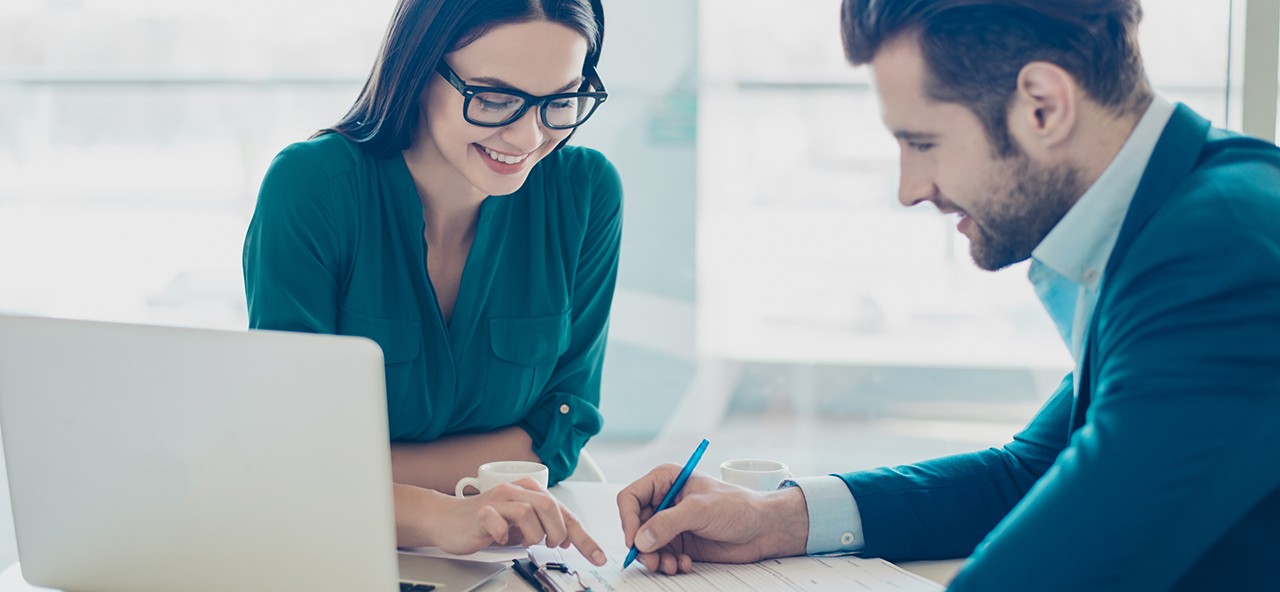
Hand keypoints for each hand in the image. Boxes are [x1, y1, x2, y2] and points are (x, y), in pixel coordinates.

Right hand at [397, 479, 606, 564]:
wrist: (448, 519)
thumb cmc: (486, 520)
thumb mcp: (521, 523)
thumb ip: (544, 526)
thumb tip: (568, 538)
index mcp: (530, 490)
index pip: (564, 512)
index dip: (584, 537)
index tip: (597, 555)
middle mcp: (515, 490)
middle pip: (550, 506)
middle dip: (557, 532)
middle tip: (551, 545)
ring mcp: (497, 500)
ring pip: (528, 513)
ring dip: (531, 535)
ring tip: (523, 541)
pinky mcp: (481, 512)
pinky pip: (498, 521)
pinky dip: (504, 535)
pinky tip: (502, 539)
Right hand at [616, 464, 809, 574]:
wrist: (762, 529)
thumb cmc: (737, 506)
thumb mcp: (700, 509)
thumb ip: (668, 523)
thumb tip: (641, 539)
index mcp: (665, 480)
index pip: (631, 497)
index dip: (628, 519)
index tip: (634, 539)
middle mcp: (664, 501)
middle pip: (635, 525)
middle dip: (642, 545)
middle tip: (652, 560)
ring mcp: (671, 523)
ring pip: (646, 544)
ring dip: (655, 558)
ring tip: (671, 565)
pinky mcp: (680, 542)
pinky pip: (661, 556)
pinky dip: (668, 564)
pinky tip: (684, 564)